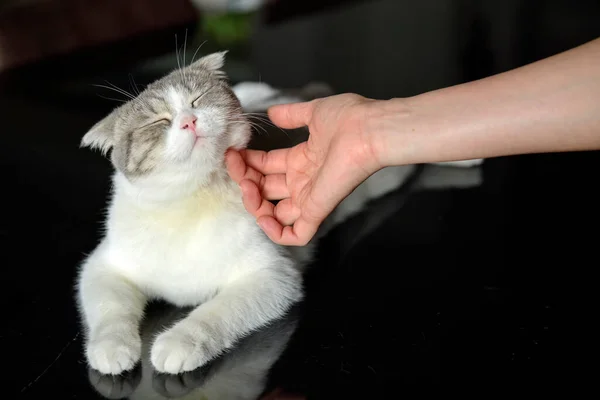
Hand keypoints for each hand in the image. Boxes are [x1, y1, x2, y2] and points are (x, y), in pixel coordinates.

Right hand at [226, 93, 382, 245]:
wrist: (369, 129)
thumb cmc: (348, 119)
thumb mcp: (314, 112)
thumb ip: (292, 115)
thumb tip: (272, 113)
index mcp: (302, 160)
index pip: (267, 167)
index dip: (248, 162)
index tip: (233, 152)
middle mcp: (303, 181)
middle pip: (266, 190)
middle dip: (245, 181)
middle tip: (236, 166)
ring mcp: (309, 198)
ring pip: (274, 215)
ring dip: (254, 204)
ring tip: (246, 185)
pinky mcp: (316, 211)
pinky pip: (294, 234)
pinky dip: (275, 232)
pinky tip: (261, 215)